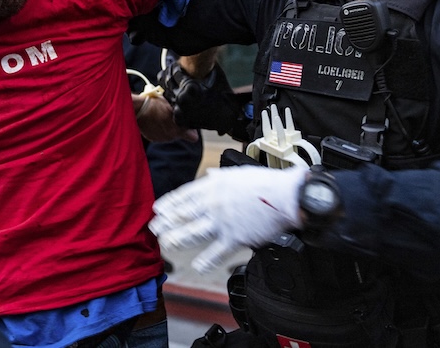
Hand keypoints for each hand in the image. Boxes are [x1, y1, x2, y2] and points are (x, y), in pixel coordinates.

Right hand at [135, 95, 199, 143]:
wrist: (138, 110)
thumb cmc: (155, 105)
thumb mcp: (172, 106)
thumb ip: (181, 114)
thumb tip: (187, 119)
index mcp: (178, 129)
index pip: (193, 137)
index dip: (191, 131)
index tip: (188, 126)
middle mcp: (171, 136)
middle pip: (179, 135)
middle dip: (177, 128)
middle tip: (170, 117)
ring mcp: (162, 139)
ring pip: (169, 135)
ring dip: (167, 129)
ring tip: (161, 118)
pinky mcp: (153, 139)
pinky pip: (160, 136)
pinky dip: (159, 131)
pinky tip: (155, 122)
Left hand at [150, 164, 306, 272]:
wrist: (286, 196)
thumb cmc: (265, 183)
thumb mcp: (237, 173)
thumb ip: (220, 177)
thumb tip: (210, 175)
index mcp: (212, 186)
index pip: (183, 195)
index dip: (168, 204)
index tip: (157, 210)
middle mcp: (212, 203)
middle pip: (182, 214)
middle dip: (165, 222)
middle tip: (154, 228)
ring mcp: (221, 221)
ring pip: (191, 233)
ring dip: (176, 239)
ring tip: (166, 243)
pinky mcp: (234, 238)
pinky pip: (215, 253)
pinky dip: (205, 261)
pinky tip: (197, 266)